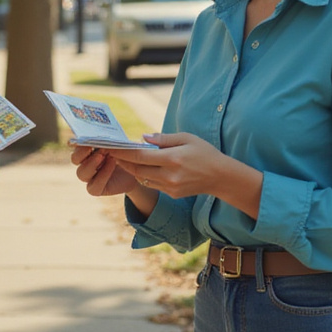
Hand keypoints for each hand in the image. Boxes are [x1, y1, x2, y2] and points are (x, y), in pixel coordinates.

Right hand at [70, 145, 139, 196]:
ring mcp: (89, 177)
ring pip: (81, 173)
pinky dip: (102, 175)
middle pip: (75, 159)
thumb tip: (103, 137)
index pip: (74, 145)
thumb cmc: (125, 152)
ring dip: (92, 164)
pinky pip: (93, 186)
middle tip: (91, 146)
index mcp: (86, 149)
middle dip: (81, 152)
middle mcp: (85, 163)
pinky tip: (112, 164)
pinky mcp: (96, 189)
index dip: (76, 142)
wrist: (136, 169)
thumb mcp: (118, 143)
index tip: (82, 138)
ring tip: (104, 155)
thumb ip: (108, 140)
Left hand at [104, 133, 263, 217]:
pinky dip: (144, 176)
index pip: (140, 156)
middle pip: (137, 169)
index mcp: (173, 159)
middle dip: (123, 162)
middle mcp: (170, 175)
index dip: (123, 152)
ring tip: (122, 160)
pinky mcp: (172, 193)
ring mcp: (170, 186)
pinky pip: (152, 184)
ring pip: (143, 178)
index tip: (112, 147)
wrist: (220, 176)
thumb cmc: (204, 153)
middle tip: (112, 153)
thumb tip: (143, 138)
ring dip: (131, 170)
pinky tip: (140, 168)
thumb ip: (163, 139)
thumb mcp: (186, 138)